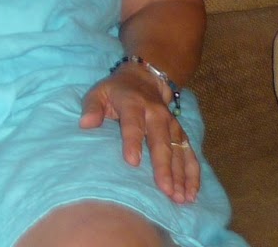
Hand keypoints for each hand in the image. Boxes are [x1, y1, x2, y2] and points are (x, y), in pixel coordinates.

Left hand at [79, 70, 200, 202]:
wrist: (144, 78)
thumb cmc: (116, 91)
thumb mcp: (98, 92)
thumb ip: (91, 107)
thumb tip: (85, 124)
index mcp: (133, 104)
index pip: (133, 124)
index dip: (133, 142)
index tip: (132, 162)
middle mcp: (156, 114)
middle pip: (161, 142)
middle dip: (164, 167)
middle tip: (165, 190)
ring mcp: (171, 124)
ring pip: (178, 151)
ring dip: (181, 175)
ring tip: (180, 198)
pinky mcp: (181, 133)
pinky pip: (190, 154)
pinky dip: (193, 174)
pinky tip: (192, 193)